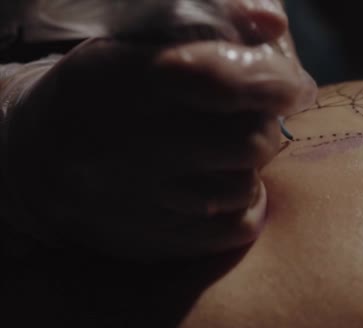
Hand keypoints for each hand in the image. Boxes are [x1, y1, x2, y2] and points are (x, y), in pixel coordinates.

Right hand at [2, 0, 316, 258]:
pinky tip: (223, 183)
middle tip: (257, 117)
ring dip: (252, 165)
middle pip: (248, 142)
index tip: (293, 85)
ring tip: (228, 149)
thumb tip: (274, 26)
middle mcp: (129, 147)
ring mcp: (141, 202)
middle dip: (269, 125)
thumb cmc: (106, 88)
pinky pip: (237, 227)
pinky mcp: (154, 241)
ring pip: (244, 188)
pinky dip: (247, 203)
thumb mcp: (139, 40)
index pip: (221, 81)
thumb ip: (212, 21)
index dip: (274, 81)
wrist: (39, 160)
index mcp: (124, 80)